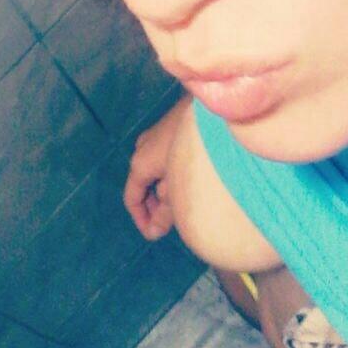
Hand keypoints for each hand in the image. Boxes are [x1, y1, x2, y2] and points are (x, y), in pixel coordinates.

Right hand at [123, 94, 191, 239]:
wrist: (216, 112)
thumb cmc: (196, 151)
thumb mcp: (179, 190)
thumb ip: (167, 213)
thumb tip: (155, 231)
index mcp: (140, 163)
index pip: (132, 198)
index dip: (142, 220)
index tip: (156, 235)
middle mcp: (143, 147)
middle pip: (143, 184)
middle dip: (156, 206)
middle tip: (173, 222)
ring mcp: (157, 135)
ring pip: (156, 170)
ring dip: (166, 189)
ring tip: (185, 201)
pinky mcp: (173, 128)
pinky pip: (166, 157)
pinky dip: (174, 173)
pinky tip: (192, 179)